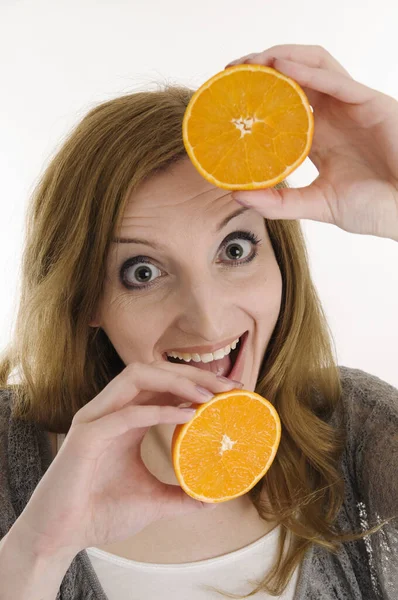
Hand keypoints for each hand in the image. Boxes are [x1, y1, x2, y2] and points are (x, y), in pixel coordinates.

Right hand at [16, 362, 237, 557]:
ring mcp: (97, 418)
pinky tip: (188, 415)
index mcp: (125, 418)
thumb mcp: (152, 500)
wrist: (61, 536)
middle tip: (228, 387)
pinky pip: (127, 413)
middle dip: (192, 374)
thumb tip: (212, 498)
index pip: (162, 385)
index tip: (229, 392)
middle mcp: (111, 410)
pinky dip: (160, 410)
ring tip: (208, 394)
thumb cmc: (100, 512)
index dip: (196, 382)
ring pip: (137, 376)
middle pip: (154, 371)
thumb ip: (181, 495)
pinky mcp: (87, 435)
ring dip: (176, 380)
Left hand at [226, 44, 397, 241]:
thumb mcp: (317, 204)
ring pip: (314, 66)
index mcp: (319, 136)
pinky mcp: (369, 103)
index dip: (256, 97)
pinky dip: (307, 70)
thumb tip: (237, 195)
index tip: (226, 99)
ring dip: (281, 58)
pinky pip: (336, 80)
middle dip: (261, 68)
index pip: (282, 106)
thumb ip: (279, 201)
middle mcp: (333, 116)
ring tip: (250, 62)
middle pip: (294, 78)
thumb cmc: (374, 208)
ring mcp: (351, 107)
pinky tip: (281, 68)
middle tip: (230, 72)